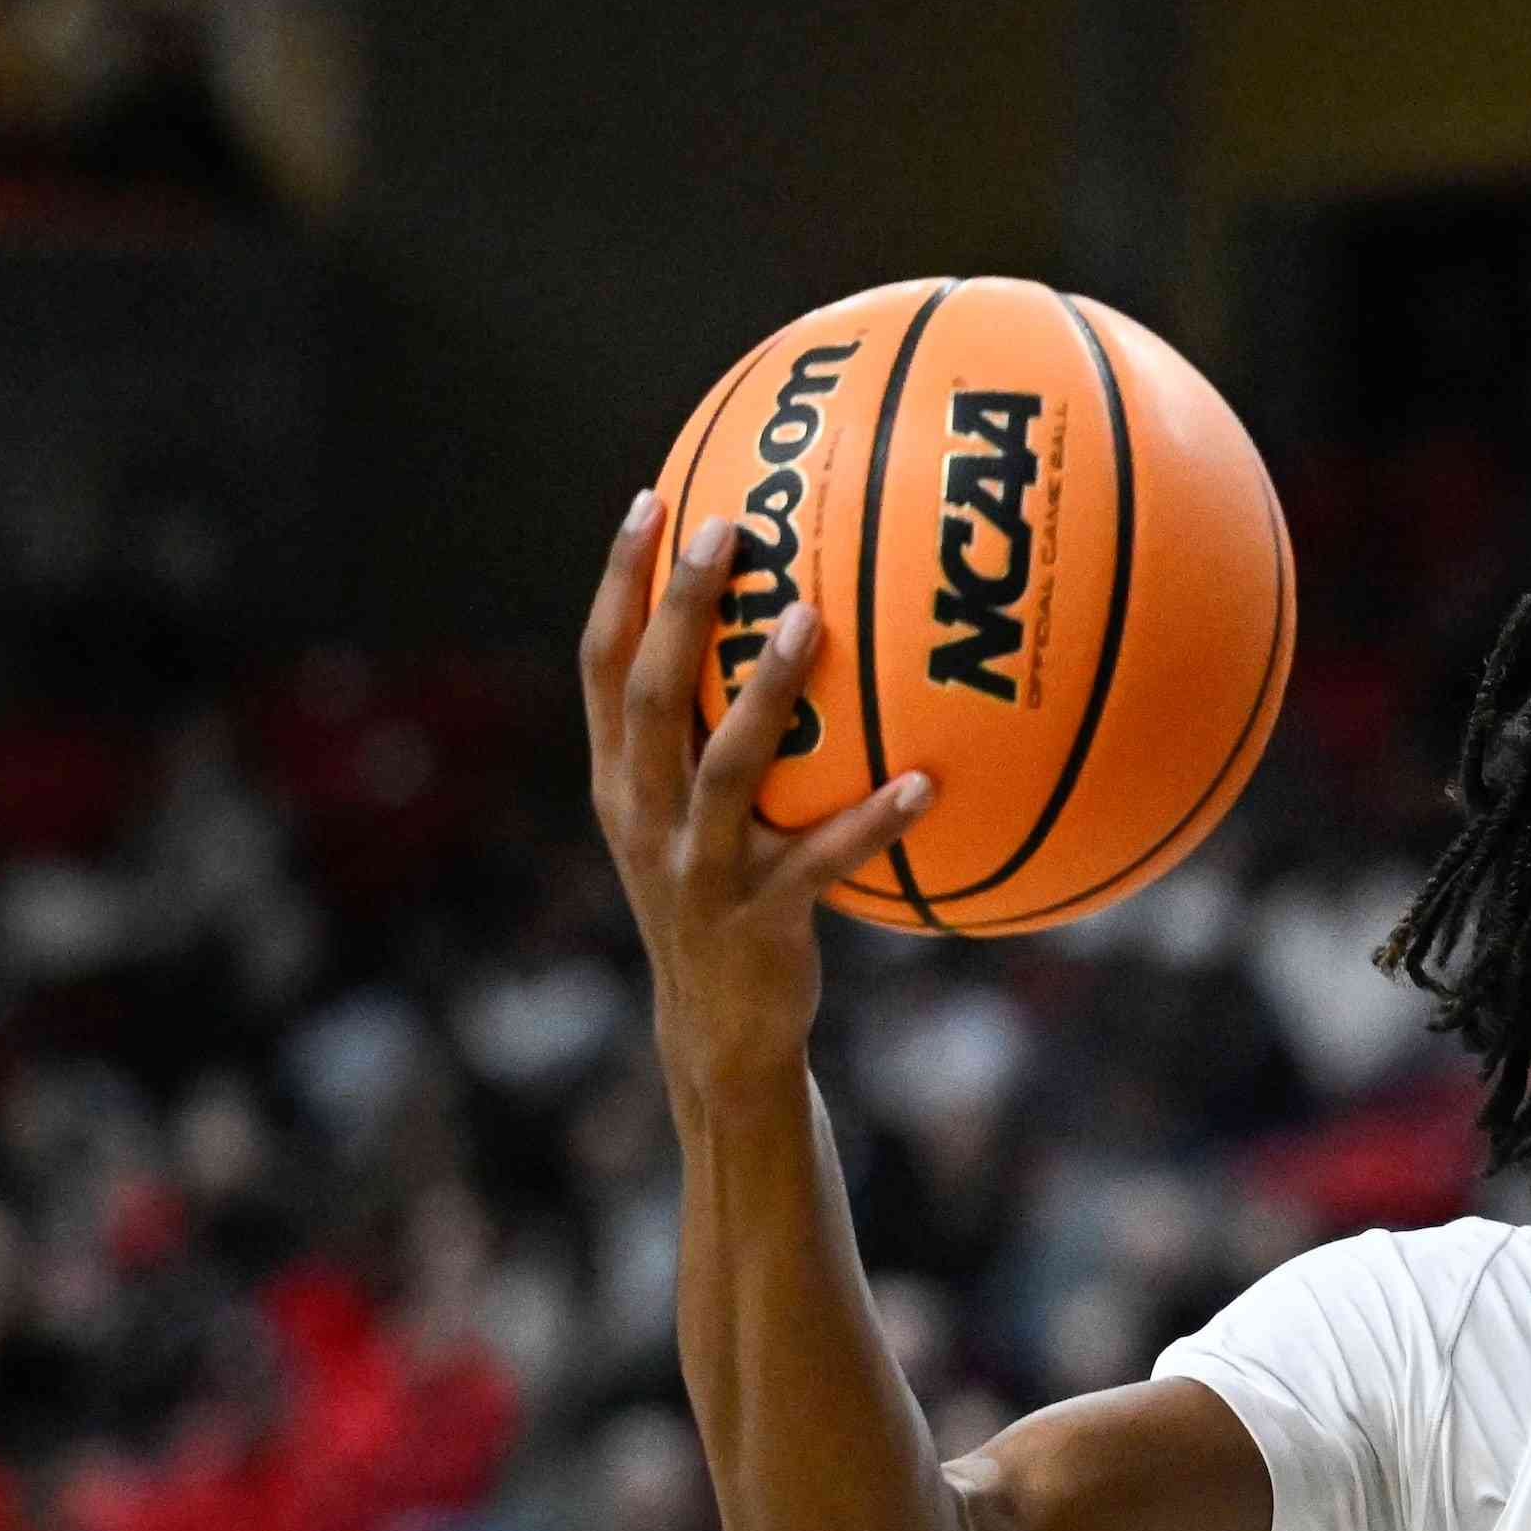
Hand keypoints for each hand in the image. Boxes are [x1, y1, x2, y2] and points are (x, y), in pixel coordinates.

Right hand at [577, 494, 929, 1084]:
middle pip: (650, 693)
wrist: (718, 1029)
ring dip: (770, 692)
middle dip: (681, 607)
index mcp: (620, 780)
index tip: (653, 501)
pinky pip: (821, 859)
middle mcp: (643, 814)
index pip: (602, 664)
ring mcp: (697, 867)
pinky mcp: (758, 917)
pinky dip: (872, 820)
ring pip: (726, 766)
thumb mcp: (697, 817)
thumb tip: (792, 628)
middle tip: (726, 526)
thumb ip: (714, 737)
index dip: (620, 583)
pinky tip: (929, 784)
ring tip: (813, 622)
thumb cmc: (724, 898)